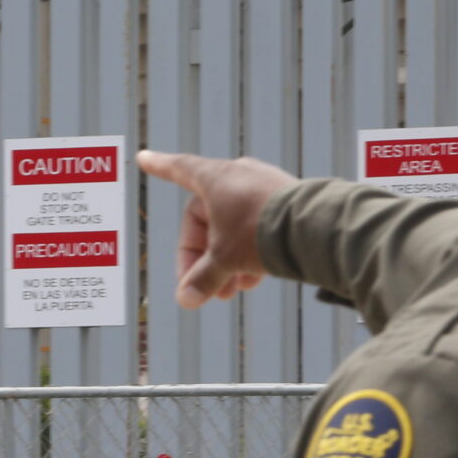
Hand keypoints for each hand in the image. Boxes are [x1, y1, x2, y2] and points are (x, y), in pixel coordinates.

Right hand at [135, 151, 298, 310]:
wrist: (312, 228)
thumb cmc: (261, 232)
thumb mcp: (224, 259)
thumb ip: (202, 279)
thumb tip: (186, 299)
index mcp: (215, 178)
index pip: (179, 169)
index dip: (159, 167)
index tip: (144, 158)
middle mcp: (238, 175)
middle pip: (207, 218)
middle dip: (203, 258)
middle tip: (204, 288)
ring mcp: (264, 186)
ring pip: (233, 227)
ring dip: (227, 261)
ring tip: (231, 290)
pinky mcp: (284, 200)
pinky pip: (257, 226)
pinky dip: (249, 252)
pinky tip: (253, 279)